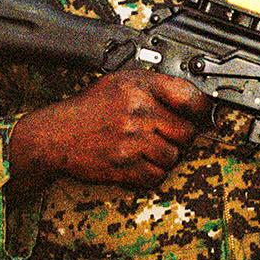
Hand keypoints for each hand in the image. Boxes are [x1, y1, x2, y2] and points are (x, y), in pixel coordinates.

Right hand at [8, 66, 209, 192]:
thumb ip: (155, 87)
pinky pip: (157, 176)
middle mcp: (138, 112)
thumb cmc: (89, 110)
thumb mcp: (119, 83)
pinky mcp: (126, 166)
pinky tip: (139, 163)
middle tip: (167, 135)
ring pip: (174, 156)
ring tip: (148, 149)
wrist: (56, 136)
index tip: (204, 114)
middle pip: (187, 132)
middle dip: (181, 137)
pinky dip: (152, 174)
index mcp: (139, 87)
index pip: (190, 96)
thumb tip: (193, 100)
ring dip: (166, 157)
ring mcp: (132, 141)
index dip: (202, 108)